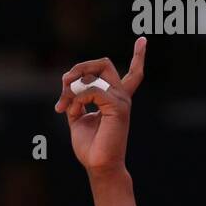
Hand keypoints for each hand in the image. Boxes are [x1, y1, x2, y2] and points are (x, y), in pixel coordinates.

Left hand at [54, 39, 146, 175]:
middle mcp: (121, 96)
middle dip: (80, 67)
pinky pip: (92, 89)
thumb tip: (69, 87)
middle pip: (104, 63)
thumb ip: (75, 101)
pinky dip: (77, 98)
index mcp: (115, 99)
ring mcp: (121, 100)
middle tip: (64, 82)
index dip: (139, 56)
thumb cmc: (91, 147)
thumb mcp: (78, 120)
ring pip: (94, 74)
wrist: (98, 166)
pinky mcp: (117, 106)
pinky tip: (72, 111)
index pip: (133, 74)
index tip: (143, 40)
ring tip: (62, 105)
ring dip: (72, 87)